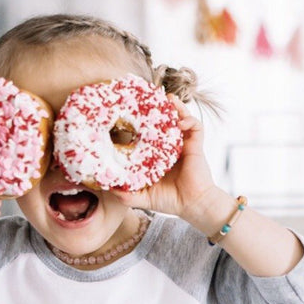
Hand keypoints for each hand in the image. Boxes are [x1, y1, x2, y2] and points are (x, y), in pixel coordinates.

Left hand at [112, 100, 216, 218]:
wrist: (192, 205)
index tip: (131, 113)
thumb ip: (126, 194)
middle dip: (159, 109)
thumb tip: (108, 188)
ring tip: (168, 98)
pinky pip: (196, 127)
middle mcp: (171, 146)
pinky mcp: (196, 146)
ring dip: (176, 107)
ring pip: (181, 118)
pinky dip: (189, 120)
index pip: (150, 134)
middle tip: (149, 98)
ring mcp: (184, 144)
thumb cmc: (169, 200)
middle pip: (166, 122)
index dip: (143, 123)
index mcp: (158, 155)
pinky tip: (180, 121)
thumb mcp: (142, 197)